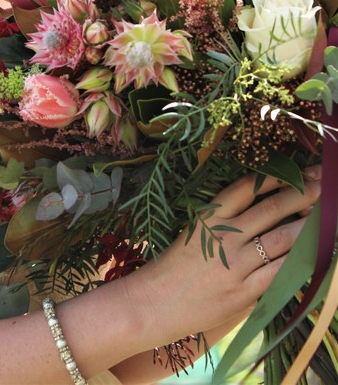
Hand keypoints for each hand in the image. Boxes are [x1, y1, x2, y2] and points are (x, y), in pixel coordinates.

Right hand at [129, 166, 320, 344]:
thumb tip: (261, 209)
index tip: (298, 170)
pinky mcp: (243, 293)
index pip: (247, 188)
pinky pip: (279, 274)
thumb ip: (222, 222)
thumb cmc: (172, 267)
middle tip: (323, 184)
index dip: (276, 176)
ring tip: (327, 218)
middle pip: (271, 208)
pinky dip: (300, 263)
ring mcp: (235, 265)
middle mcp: (224, 236)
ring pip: (282, 239)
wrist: (154, 303)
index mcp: (209, 217)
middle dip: (302, 194)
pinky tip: (314, 256)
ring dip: (309, 227)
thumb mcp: (193, 233)